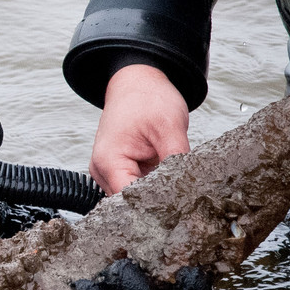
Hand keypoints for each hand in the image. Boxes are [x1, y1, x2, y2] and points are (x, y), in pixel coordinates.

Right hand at [90, 64, 189, 194]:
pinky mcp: (119, 170)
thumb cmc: (147, 98)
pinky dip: (153, 185)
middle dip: (156, 201)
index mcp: (108, 161)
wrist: (137, 83)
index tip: (179, 206)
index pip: (130, 200)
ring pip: (135, 197)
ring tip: (175, 183)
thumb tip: (187, 189)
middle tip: (183, 197)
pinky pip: (137, 186)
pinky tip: (167, 177)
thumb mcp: (169, 127)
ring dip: (155, 193)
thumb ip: (177, 160)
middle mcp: (102, 171)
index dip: (154, 206)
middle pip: (130, 202)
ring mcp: (109, 171)